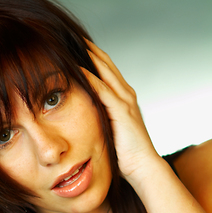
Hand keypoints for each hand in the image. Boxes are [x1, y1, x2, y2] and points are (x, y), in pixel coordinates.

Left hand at [82, 39, 160, 179]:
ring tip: (75, 46)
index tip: (78, 50)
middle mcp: (126, 96)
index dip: (94, 60)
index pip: (107, 73)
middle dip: (92, 52)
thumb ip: (103, 120)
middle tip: (75, 40)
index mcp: (124, 100)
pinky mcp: (121, 111)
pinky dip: (91, 78)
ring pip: (106, 73)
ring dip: (91, 58)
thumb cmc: (126, 154)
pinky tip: (79, 70)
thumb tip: (86, 119)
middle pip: (107, 66)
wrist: (142, 167)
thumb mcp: (111, 131)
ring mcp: (125, 102)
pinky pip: (103, 90)